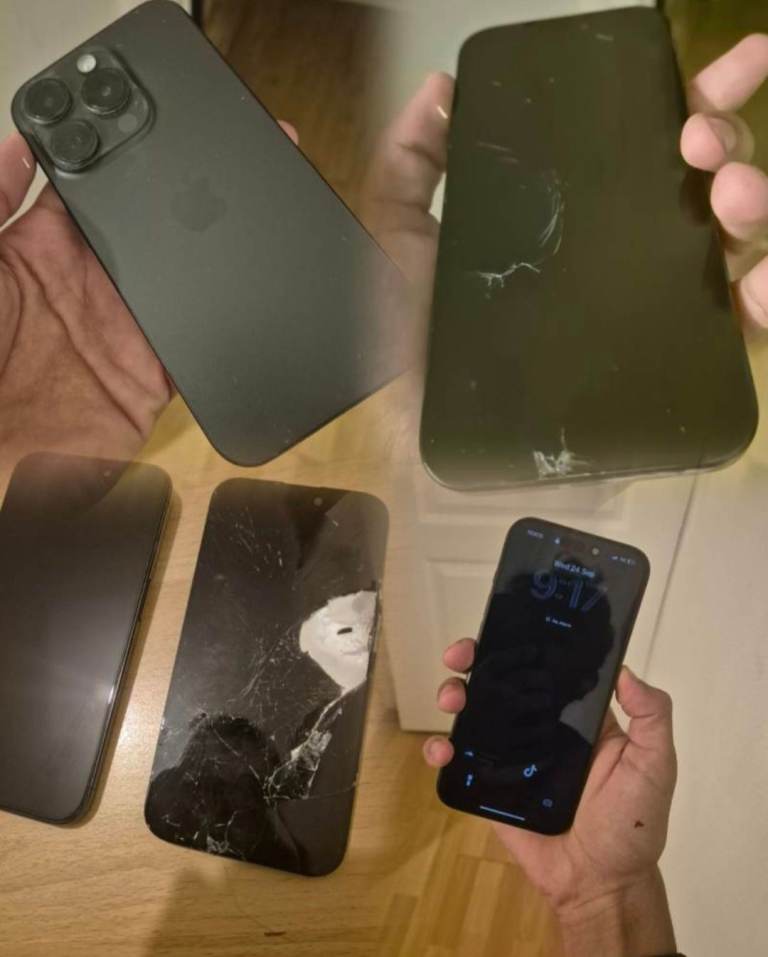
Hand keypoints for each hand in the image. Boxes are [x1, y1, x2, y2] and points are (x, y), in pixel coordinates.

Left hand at [0, 122, 297, 468]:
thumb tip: (20, 146)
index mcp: (34, 253)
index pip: (87, 191)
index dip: (118, 157)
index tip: (153, 120)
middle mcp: (85, 287)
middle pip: (145, 229)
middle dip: (184, 196)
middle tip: (226, 154)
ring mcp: (121, 331)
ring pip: (180, 278)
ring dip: (213, 250)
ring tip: (250, 208)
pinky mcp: (150, 376)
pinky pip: (194, 341)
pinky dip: (220, 319)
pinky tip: (245, 285)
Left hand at [364, 36, 767, 335]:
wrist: (423, 433)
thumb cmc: (407, 339)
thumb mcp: (398, 241)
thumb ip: (409, 164)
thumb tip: (439, 86)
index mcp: (577, 213)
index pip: (651, 144)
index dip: (698, 99)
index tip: (735, 64)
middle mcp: (625, 253)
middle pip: (707, 181)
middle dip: (727, 143)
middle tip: (702, 145)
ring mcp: (652, 310)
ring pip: (735, 243)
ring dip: (752, 206)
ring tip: (730, 199)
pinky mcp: (665, 369)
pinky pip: (740, 332)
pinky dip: (766, 301)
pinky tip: (761, 287)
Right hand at [424, 639, 676, 940]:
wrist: (600, 884)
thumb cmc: (632, 824)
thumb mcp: (655, 765)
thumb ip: (651, 717)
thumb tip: (624, 670)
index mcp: (575, 715)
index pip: (543, 668)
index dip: (519, 645)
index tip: (500, 631)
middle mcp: (539, 727)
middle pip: (500, 683)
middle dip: (474, 662)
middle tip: (459, 657)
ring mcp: (511, 755)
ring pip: (475, 714)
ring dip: (454, 695)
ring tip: (451, 700)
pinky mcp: (490, 787)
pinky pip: (460, 763)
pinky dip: (441, 750)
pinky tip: (441, 751)